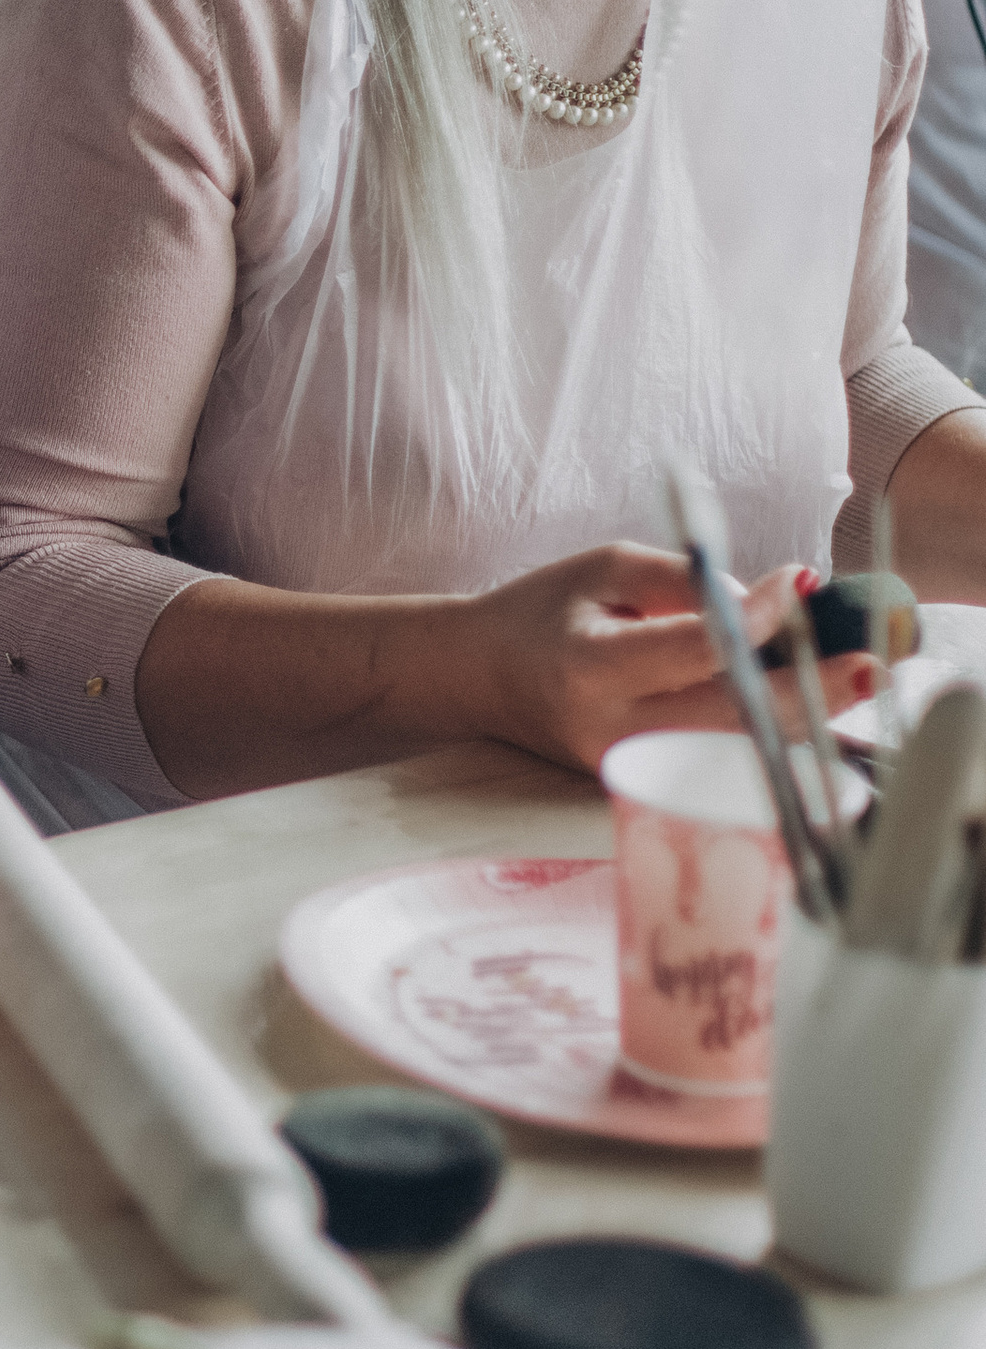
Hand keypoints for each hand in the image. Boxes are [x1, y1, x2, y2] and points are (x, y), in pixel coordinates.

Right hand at [463, 547, 872, 776]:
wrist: (480, 675)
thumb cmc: (544, 610)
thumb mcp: (605, 567)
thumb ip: (687, 581)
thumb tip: (772, 603)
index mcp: (590, 667)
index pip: (692, 649)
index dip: (755, 619)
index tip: (799, 583)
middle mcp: (609, 728)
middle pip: (727, 719)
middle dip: (806, 692)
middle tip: (868, 665)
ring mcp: (626, 765)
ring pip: (734, 750)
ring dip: (801, 718)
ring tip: (851, 682)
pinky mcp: (640, 781)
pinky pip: (716, 758)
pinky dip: (766, 731)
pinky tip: (805, 704)